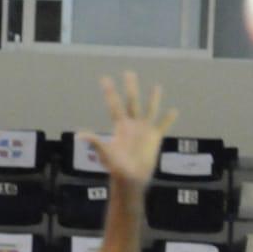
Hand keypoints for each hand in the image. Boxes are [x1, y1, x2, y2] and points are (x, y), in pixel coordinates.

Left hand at [77, 71, 177, 188]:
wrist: (131, 179)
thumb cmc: (116, 167)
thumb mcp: (105, 152)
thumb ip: (95, 141)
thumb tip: (78, 135)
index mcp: (120, 126)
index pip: (114, 105)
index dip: (110, 93)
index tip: (105, 78)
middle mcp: (132, 125)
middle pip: (132, 102)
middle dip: (130, 88)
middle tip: (128, 72)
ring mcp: (144, 130)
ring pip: (150, 110)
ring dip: (153, 99)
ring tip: (157, 86)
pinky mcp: (155, 138)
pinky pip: (163, 126)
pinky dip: (168, 119)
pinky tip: (174, 111)